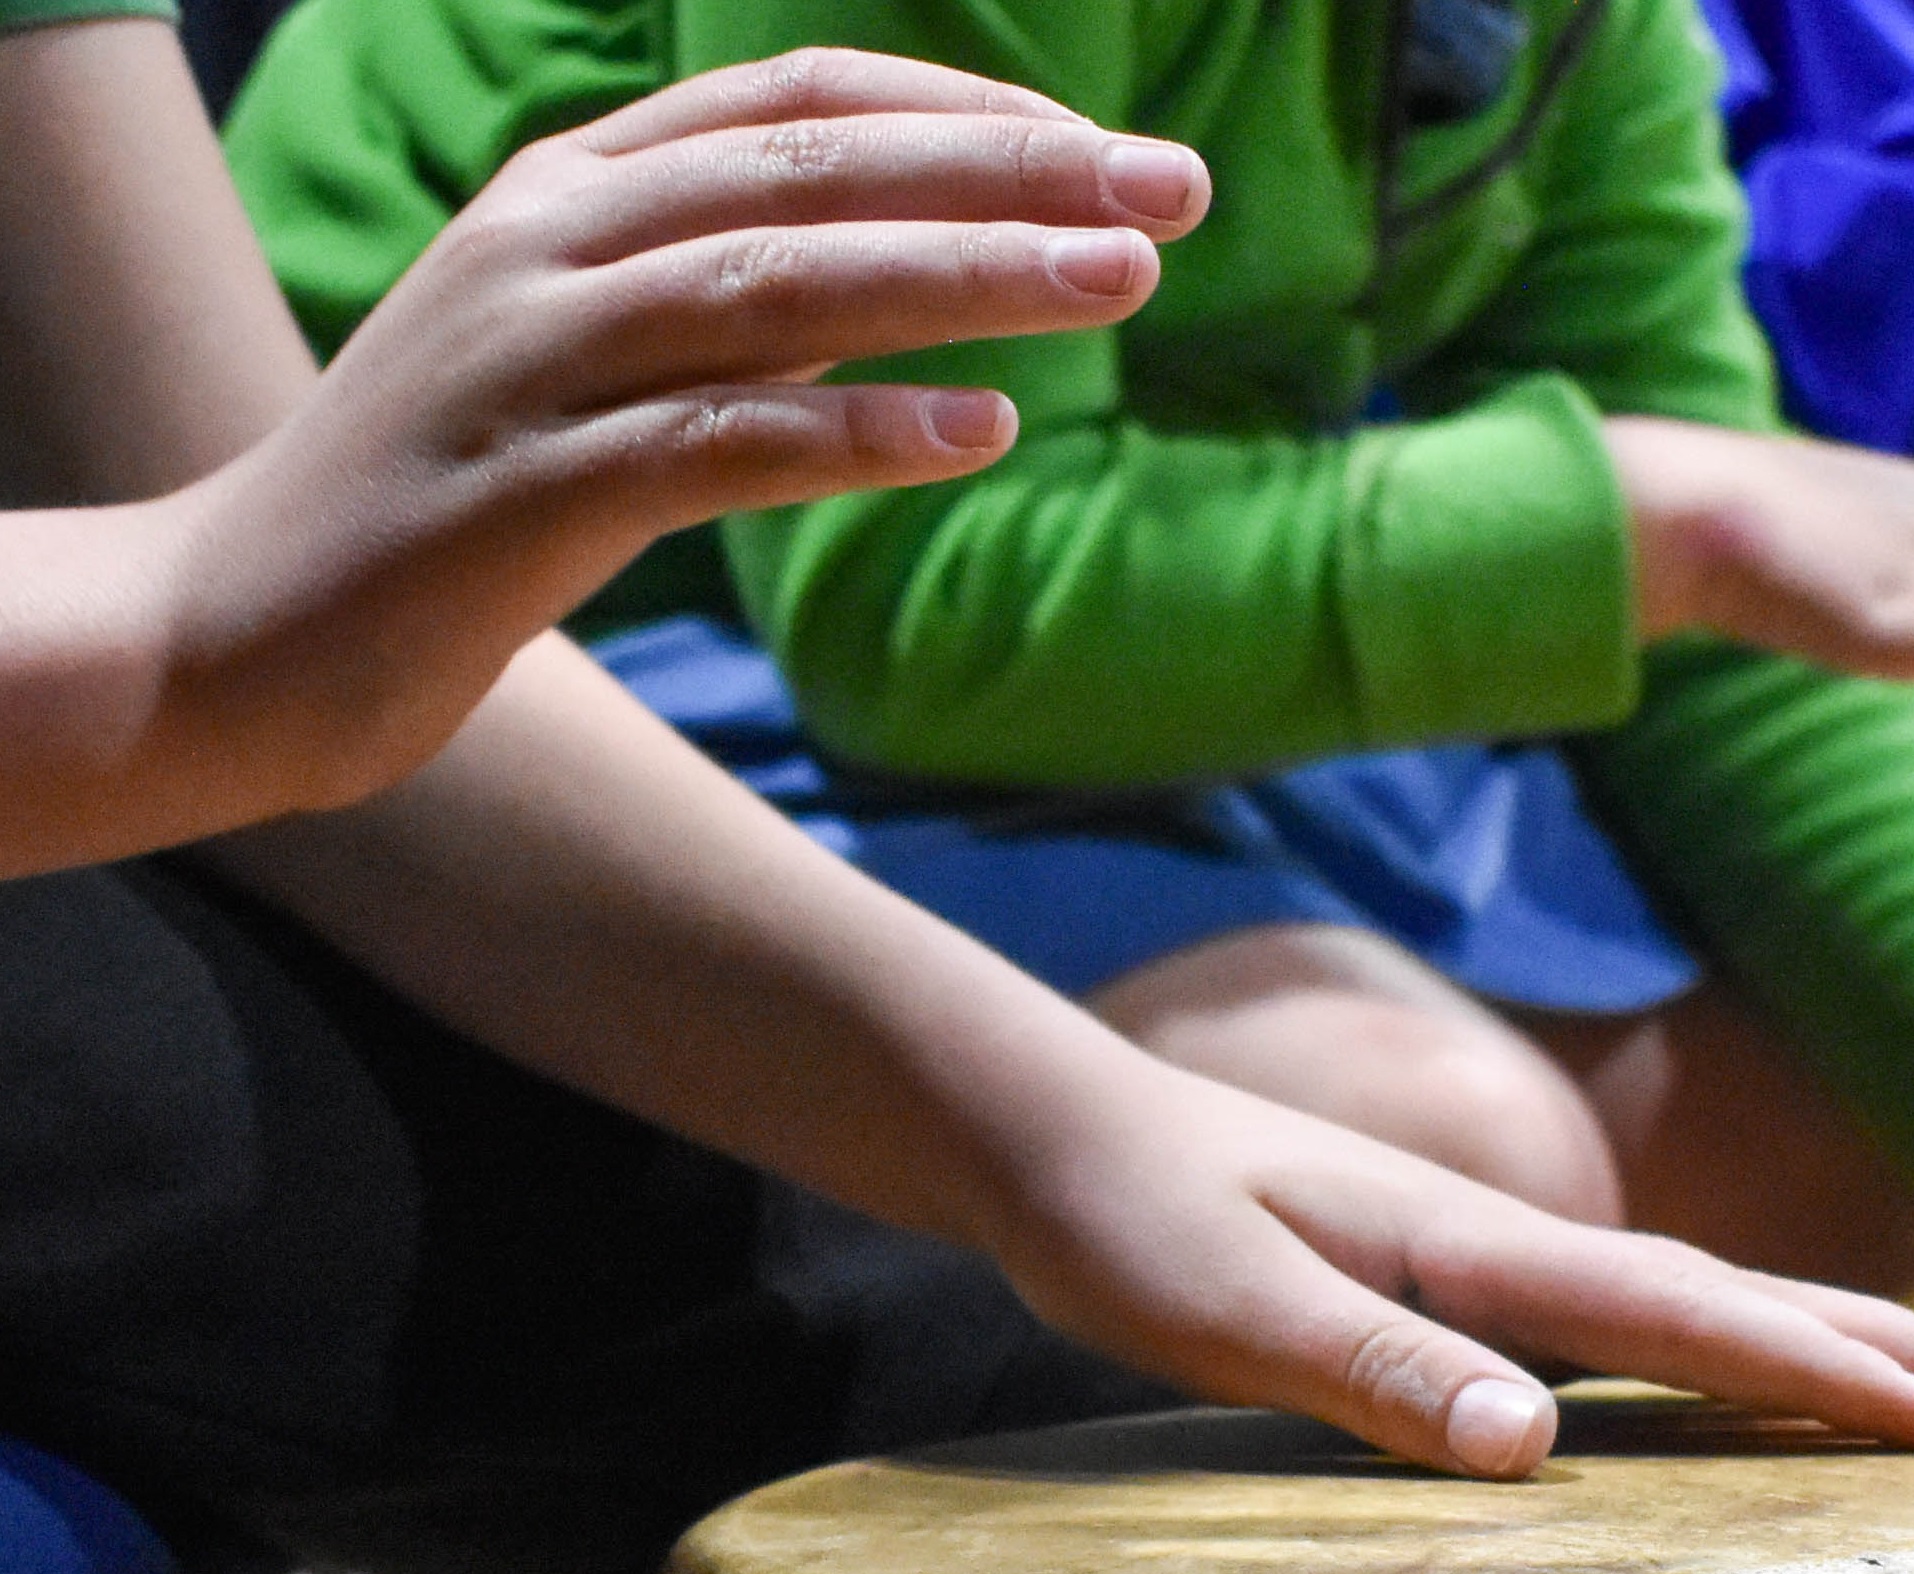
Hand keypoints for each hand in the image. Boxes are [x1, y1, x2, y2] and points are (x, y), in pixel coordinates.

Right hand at [164, 51, 1209, 812]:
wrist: (245, 634)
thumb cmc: (443, 507)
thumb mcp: (592, 368)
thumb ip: (729, 310)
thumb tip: (901, 287)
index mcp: (571, 190)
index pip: (798, 101)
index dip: (963, 113)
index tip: (1101, 154)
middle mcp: (552, 243)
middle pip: (817, 171)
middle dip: (1010, 172)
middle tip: (1170, 195)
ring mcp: (534, 361)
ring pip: (784, 284)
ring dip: (967, 278)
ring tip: (1120, 283)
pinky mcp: (528, 496)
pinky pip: (720, 443)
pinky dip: (856, 434)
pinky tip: (981, 437)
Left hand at [981, 1060, 1913, 1470]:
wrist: (1054, 1123)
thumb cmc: (1122, 1217)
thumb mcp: (1215, 1304)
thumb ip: (1368, 1368)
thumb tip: (1536, 1444)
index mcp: (1476, 1246)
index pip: (1689, 1318)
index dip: (1830, 1375)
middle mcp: (1515, 1240)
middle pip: (1751, 1298)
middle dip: (1910, 1354)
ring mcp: (1499, 1252)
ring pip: (1714, 1303)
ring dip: (1852, 1346)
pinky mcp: (1465, 1275)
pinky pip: (1645, 1320)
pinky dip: (1744, 1348)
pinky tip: (1770, 1385)